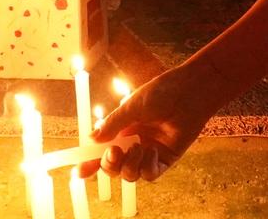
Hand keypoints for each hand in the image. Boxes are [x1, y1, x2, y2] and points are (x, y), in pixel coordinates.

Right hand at [76, 64, 217, 181]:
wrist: (189, 93)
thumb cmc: (161, 93)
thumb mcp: (132, 106)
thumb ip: (113, 124)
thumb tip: (91, 139)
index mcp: (121, 130)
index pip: (101, 150)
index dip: (90, 162)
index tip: (78, 171)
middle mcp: (133, 143)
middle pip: (114, 167)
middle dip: (109, 165)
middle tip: (113, 153)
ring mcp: (149, 152)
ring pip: (130, 174)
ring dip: (129, 165)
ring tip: (138, 146)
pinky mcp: (165, 159)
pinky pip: (150, 174)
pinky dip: (147, 167)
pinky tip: (152, 151)